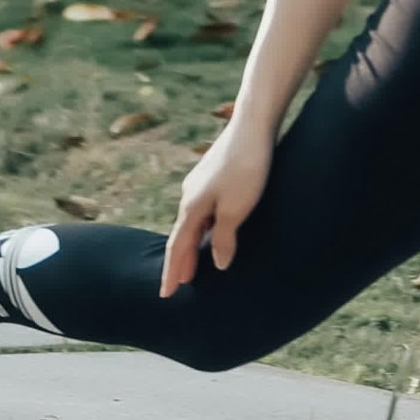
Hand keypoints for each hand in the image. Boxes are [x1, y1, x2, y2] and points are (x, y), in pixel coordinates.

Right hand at [160, 112, 275, 293]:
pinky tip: (210, 228)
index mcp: (192, 207)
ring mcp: (200, 183)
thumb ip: (224, 238)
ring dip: (192, 244)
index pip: (177, 247)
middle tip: (177, 285)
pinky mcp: (213, 175)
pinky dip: (203, 227)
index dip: (172, 272)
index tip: (165, 294)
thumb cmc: (246, 167)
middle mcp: (190, 195)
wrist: (253, 124)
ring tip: (194, 264)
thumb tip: (217, 263)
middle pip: (182, 235)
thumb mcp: (236, 208)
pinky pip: (203, 210)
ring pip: (193, 221)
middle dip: (180, 261)